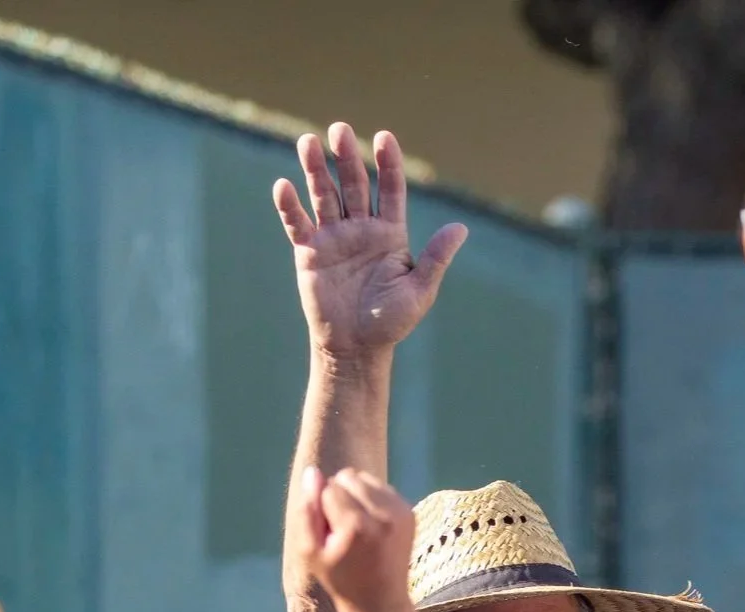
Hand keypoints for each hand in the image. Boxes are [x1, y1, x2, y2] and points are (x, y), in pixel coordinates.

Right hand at [273, 125, 466, 360]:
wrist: (356, 348)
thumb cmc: (391, 323)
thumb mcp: (420, 292)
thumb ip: (436, 258)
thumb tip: (461, 228)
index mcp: (390, 233)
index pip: (390, 189)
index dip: (388, 163)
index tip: (383, 138)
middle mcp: (361, 228)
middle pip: (354, 183)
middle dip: (346, 157)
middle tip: (338, 129)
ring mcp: (334, 237)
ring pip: (323, 195)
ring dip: (315, 169)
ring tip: (307, 141)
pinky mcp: (309, 252)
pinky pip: (298, 223)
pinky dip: (290, 206)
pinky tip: (283, 186)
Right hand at [299, 466, 414, 611]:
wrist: (381, 601)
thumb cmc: (340, 579)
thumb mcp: (310, 552)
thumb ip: (307, 511)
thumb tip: (312, 472)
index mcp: (356, 526)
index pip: (329, 488)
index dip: (322, 507)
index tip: (329, 533)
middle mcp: (383, 514)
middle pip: (348, 476)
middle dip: (339, 494)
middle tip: (342, 527)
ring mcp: (401, 512)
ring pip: (365, 478)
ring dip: (356, 494)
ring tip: (357, 525)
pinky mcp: (410, 511)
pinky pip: (381, 487)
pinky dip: (372, 499)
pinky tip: (372, 525)